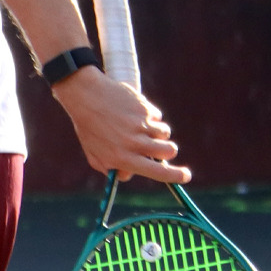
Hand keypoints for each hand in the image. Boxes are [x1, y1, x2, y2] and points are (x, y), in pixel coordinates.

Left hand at [51, 67, 190, 183]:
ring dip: (156, 130)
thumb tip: (131, 175)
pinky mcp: (144, 109)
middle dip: (167, 149)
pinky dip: (149, 115)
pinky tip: (132, 111)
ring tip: (138, 124)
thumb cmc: (89, 126)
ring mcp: (140, 125)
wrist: (85, 95)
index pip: (159, 173)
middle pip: (169, 151)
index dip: (177, 175)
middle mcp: (134, 144)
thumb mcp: (93, 153)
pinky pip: (157, 116)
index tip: (186, 175)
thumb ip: (112, 168)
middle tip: (156, 144)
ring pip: (165, 133)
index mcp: (122, 159)